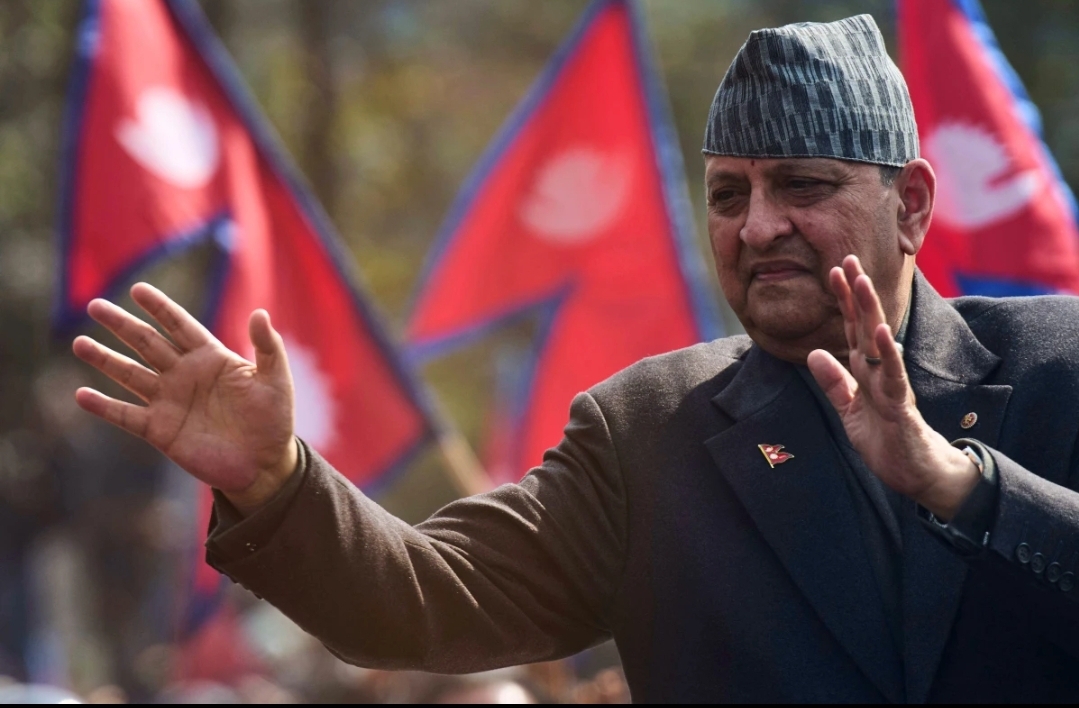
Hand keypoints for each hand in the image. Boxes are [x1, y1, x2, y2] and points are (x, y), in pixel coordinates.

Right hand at [72, 283, 297, 514]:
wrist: (264, 465)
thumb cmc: (273, 420)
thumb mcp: (276, 380)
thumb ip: (268, 347)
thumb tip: (259, 313)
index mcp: (210, 357)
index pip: (179, 325)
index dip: (160, 308)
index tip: (138, 289)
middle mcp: (184, 375)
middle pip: (147, 343)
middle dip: (122, 325)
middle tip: (95, 305)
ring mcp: (169, 401)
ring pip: (130, 374)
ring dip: (105, 359)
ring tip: (79, 343)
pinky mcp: (160, 430)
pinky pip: (127, 415)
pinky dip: (105, 407)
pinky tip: (82, 395)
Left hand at [806, 256, 978, 519]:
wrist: (915, 472)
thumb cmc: (886, 439)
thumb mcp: (850, 409)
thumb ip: (835, 382)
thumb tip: (814, 352)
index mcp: (867, 370)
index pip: (852, 328)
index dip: (843, 300)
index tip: (833, 269)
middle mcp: (880, 371)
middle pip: (865, 325)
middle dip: (857, 293)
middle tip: (848, 258)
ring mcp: (892, 385)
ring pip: (878, 344)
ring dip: (870, 312)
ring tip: (862, 283)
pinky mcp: (900, 407)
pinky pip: (894, 377)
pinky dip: (888, 356)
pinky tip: (883, 334)